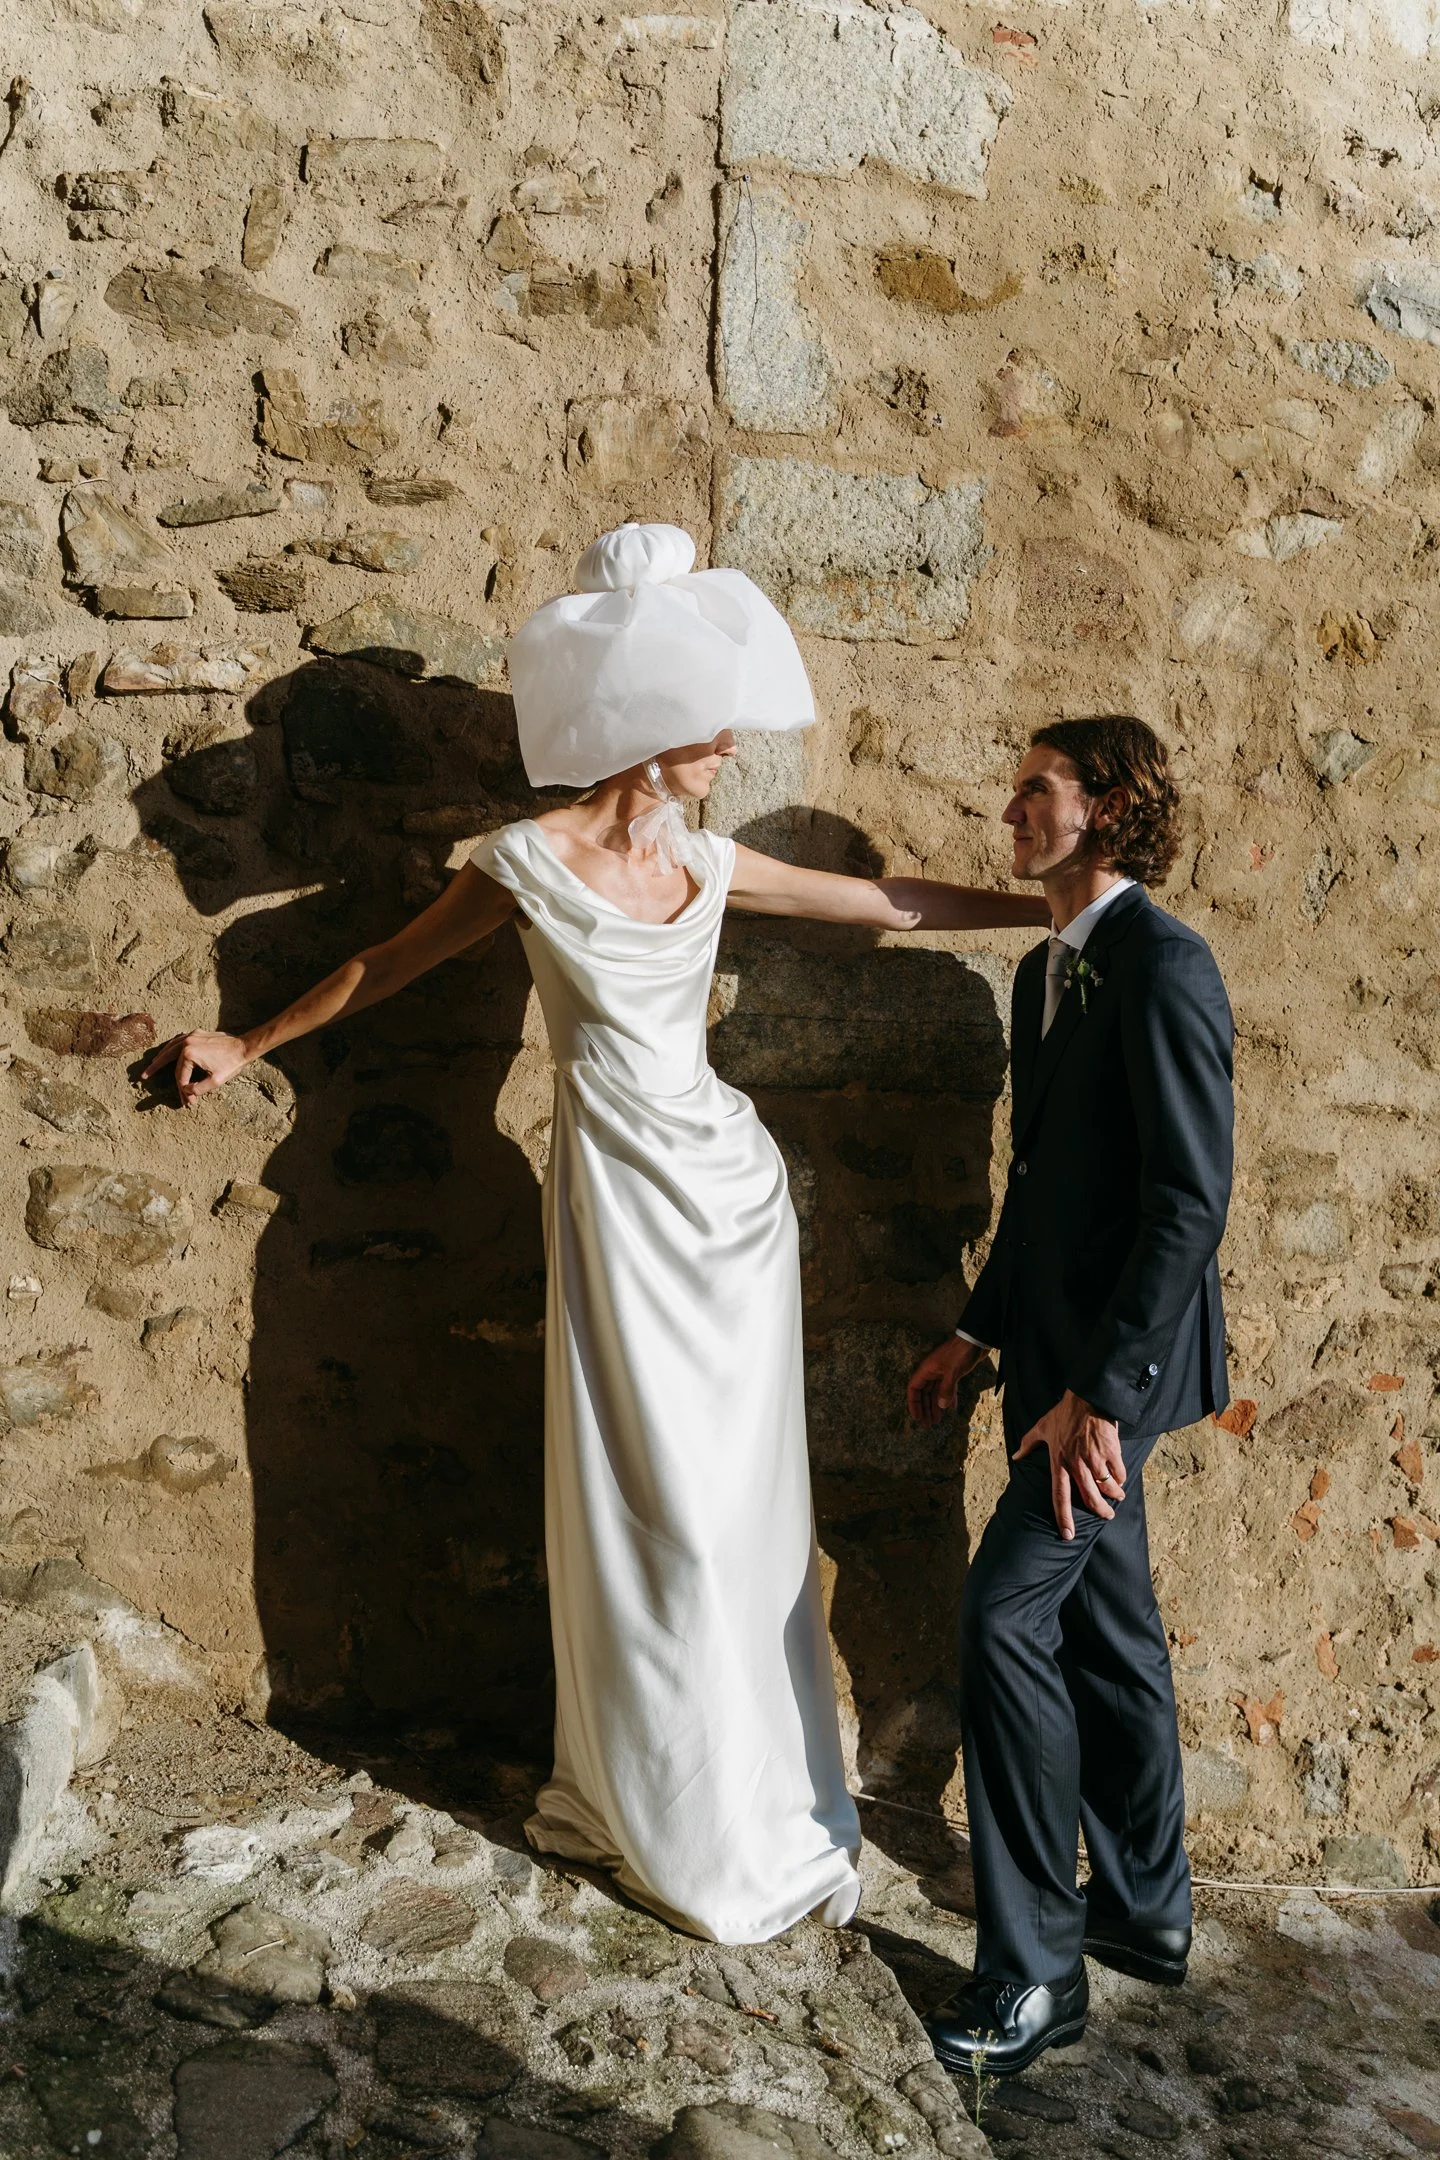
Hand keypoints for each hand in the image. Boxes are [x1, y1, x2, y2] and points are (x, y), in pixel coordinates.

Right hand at [140, 1029, 250, 1106]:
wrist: (244, 1046)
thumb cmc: (231, 1064)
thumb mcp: (215, 1082)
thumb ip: (198, 1089)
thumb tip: (185, 1093)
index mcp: (189, 1053)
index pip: (180, 1076)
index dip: (182, 1091)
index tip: (187, 1102)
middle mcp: (187, 1042)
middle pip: (169, 1060)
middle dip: (157, 1070)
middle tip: (143, 1077)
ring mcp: (191, 1036)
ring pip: (170, 1047)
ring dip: (160, 1057)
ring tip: (150, 1066)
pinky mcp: (196, 1033)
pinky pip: (178, 1041)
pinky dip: (171, 1048)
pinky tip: (166, 1053)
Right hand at [907, 1336, 987, 1427]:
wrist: (975, 1340)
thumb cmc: (960, 1353)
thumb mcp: (952, 1372)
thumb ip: (946, 1390)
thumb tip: (941, 1406)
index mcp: (927, 1370)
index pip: (914, 1389)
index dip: (914, 1404)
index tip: (917, 1417)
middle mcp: (932, 1372)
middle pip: (924, 1393)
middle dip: (925, 1409)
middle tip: (927, 1424)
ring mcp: (943, 1373)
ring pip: (935, 1393)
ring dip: (935, 1407)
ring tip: (937, 1421)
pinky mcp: (953, 1374)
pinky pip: (947, 1389)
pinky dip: (948, 1399)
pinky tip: (951, 1409)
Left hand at [1012, 1389, 1125, 1540]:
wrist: (1087, 1398)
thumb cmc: (1064, 1413)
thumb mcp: (1042, 1427)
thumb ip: (1028, 1444)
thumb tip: (1015, 1456)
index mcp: (1059, 1462)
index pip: (1060, 1496)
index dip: (1063, 1517)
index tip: (1068, 1535)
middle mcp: (1077, 1465)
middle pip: (1090, 1498)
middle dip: (1101, 1512)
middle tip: (1107, 1516)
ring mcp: (1095, 1460)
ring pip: (1107, 1488)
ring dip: (1114, 1496)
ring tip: (1117, 1497)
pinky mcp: (1111, 1452)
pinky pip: (1119, 1474)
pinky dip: (1121, 1479)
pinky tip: (1120, 1479)